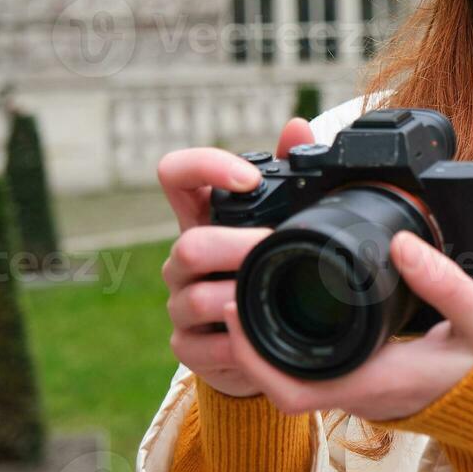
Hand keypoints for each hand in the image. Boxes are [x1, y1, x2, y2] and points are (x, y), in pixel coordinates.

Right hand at [158, 116, 315, 397]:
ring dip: (240, 297)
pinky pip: (203, 345)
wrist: (259, 340)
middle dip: (237, 247)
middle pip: (189, 244)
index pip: (175, 175)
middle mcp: (183, 257)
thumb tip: (297, 125)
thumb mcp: (279, 221)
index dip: (205, 166)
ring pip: (196, 297)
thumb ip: (288, 173)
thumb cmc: (267, 267)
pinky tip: (260, 339)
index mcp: (202, 217)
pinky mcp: (185, 345)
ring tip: (276, 295)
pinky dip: (237, 345)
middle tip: (276, 249)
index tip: (248, 179)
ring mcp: (179, 302)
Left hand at [219, 230, 472, 420]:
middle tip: (229, 289)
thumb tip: (404, 243)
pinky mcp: (365, 377)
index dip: (253, 356)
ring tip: (250, 288)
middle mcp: (360, 392)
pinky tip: (288, 304)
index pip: (292, 388)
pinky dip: (290, 343)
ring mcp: (360, 388)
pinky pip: (312, 367)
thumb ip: (445, 280)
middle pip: (278, 382)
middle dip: (246, 343)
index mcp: (376, 382)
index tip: (235, 309)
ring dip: (265, 342)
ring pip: (292, 375)